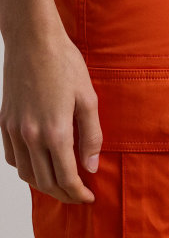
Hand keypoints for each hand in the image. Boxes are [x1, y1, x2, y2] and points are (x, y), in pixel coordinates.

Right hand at [0, 31, 101, 203]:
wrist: (33, 40)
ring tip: (61, 184)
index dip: (79, 193)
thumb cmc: (64, 64)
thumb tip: (91, 165)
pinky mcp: (4, 122)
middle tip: (78, 196)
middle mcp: (30, 136)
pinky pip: (12, 157)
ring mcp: (14, 130)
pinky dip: (26, 168)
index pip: (66, 177)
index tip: (89, 198)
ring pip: (26, 173)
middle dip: (64, 194)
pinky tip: (39, 164)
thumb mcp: (88, 99)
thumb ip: (91, 136)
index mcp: (55, 132)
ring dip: (44, 185)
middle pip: (45, 181)